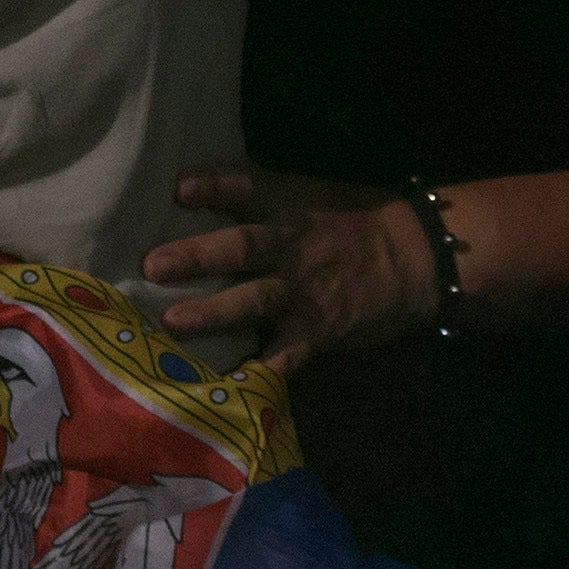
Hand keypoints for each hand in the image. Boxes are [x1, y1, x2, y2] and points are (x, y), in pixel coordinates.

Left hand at [145, 165, 433, 369]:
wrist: (416, 256)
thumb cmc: (353, 220)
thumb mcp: (308, 191)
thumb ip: (258, 192)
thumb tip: (190, 183)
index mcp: (288, 205)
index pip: (246, 187)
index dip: (213, 186)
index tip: (178, 188)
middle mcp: (292, 245)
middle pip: (241, 246)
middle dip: (196, 255)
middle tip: (152, 265)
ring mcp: (305, 290)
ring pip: (255, 300)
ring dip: (213, 312)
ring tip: (173, 322)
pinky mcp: (320, 329)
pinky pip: (288, 354)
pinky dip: (262, 369)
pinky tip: (231, 385)